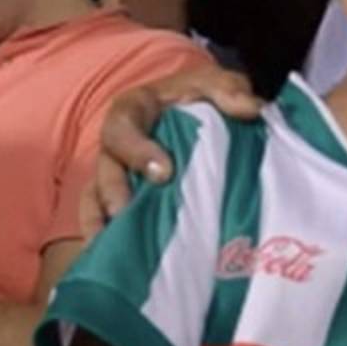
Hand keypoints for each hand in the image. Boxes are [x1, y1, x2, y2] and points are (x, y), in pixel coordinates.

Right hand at [79, 64, 262, 239]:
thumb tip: (250, 109)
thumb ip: (228, 90)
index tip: (164, 172)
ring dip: (103, 224)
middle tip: (130, 214)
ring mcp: (114, 176)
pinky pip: (99, 221)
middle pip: (105, 170)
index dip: (136, 150)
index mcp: (134, 110)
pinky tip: (114, 262)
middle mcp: (116, 146)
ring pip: (96, 200)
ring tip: (119, 249)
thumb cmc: (198, 97)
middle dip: (116, 193)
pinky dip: (102, 240)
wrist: (195, 113)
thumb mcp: (214, 83)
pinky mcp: (119, 202)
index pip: (122, 126)